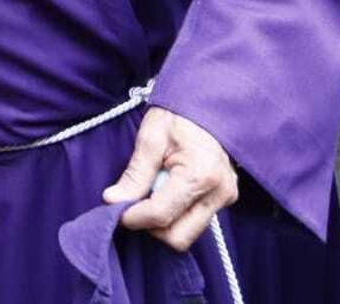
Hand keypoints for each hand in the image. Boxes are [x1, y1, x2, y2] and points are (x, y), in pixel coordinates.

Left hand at [103, 106, 237, 250]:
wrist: (208, 102)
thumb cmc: (179, 114)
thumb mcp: (151, 137)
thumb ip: (135, 173)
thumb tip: (113, 200)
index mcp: (201, 174)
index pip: (161, 215)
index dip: (133, 217)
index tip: (115, 206)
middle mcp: (219, 192)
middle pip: (178, 237)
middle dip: (150, 225)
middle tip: (134, 202)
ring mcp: (226, 197)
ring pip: (187, 233)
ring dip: (163, 220)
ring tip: (152, 189)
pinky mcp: (226, 198)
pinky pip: (195, 221)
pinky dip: (176, 213)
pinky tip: (166, 189)